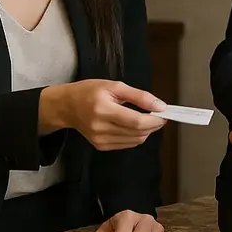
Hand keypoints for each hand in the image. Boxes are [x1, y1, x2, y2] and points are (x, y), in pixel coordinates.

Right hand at [39, 80, 166, 150]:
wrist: (67, 106)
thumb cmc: (89, 92)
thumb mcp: (115, 86)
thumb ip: (139, 96)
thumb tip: (160, 106)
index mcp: (103, 109)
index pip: (136, 121)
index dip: (155, 120)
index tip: (164, 114)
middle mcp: (100, 127)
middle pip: (137, 133)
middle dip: (153, 125)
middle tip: (158, 115)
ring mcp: (100, 139)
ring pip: (134, 141)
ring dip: (146, 131)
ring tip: (145, 118)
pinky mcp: (101, 146)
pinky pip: (127, 144)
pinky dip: (136, 136)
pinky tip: (133, 125)